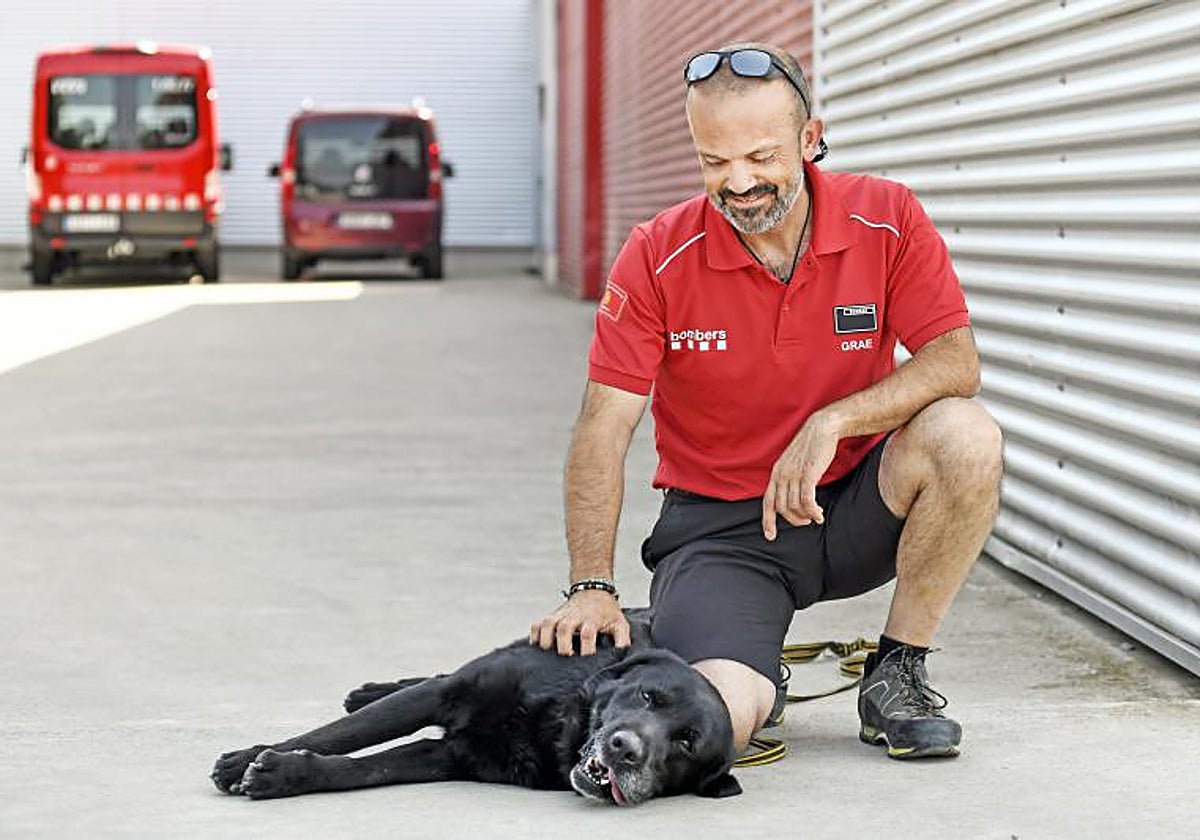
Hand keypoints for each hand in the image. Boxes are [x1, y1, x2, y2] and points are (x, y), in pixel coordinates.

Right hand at [529, 590, 630, 655]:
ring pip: (547, 624)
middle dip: (563, 645)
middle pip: (564, 628)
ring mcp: (560, 616)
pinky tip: (536, 646)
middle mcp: (574, 617)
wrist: (593, 589)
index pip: (588, 633)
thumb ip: (622, 639)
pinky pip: (537, 624)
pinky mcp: (551, 616)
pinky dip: (534, 634)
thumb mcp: (619, 623)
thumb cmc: (606, 611)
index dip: (587, 648)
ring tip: (549, 652)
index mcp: (592, 619)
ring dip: (546, 639)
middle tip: (566, 657)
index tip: (587, 659)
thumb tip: (621, 655)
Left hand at [762, 411, 841, 540]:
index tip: (770, 536)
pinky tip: (819, 515)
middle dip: (794, 520)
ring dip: (806, 516)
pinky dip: (812, 511)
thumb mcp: (794, 463)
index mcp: (776, 473)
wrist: (821, 428)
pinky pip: (807, 500)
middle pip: (782, 508)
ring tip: (816, 517)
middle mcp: (781, 475)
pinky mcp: (808, 474)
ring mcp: (794, 474)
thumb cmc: (811, 447)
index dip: (768, 520)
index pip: (767, 502)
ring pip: (795, 506)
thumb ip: (790, 479)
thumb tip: (793, 498)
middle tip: (806, 522)